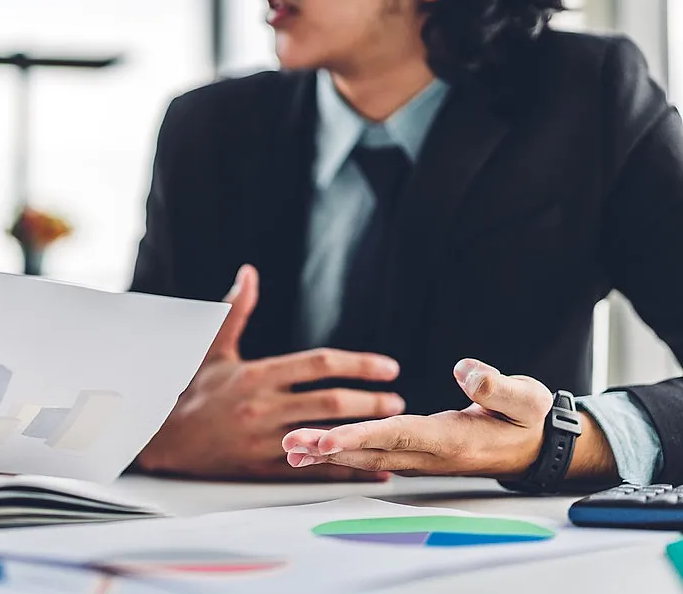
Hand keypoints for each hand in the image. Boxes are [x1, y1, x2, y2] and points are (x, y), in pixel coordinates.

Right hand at [136, 264, 405, 481]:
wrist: (161, 439)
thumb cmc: (190, 390)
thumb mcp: (213, 349)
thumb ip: (236, 310)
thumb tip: (248, 272)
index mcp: (256, 374)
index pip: (317, 364)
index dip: (357, 364)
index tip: (387, 367)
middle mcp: (262, 406)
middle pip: (328, 402)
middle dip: (369, 400)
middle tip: (397, 398)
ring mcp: (263, 440)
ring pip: (324, 437)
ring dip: (362, 432)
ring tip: (391, 427)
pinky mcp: (261, 467)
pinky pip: (311, 469)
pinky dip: (345, 470)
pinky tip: (373, 467)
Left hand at [282, 358, 617, 482]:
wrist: (537, 447)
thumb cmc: (528, 418)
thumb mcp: (524, 398)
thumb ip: (496, 385)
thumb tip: (466, 369)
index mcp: (451, 439)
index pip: (396, 436)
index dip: (359, 437)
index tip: (326, 439)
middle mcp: (430, 454)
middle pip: (370, 452)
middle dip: (327, 449)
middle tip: (289, 445)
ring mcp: (421, 458)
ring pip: (366, 457)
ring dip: (328, 454)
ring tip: (290, 450)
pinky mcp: (416, 454)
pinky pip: (373, 456)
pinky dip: (344, 454)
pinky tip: (318, 452)